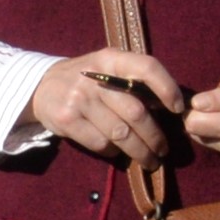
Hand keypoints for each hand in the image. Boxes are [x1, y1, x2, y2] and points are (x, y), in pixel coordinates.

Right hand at [25, 49, 188, 170]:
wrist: (41, 86)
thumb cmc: (87, 79)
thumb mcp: (108, 68)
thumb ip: (134, 80)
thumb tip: (170, 108)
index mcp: (111, 59)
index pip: (147, 67)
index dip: (167, 88)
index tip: (178, 109)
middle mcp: (95, 78)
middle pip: (136, 113)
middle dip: (155, 137)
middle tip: (163, 150)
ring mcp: (79, 99)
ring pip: (121, 134)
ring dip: (139, 152)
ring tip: (149, 160)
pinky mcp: (67, 120)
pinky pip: (101, 143)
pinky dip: (113, 152)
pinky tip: (117, 151)